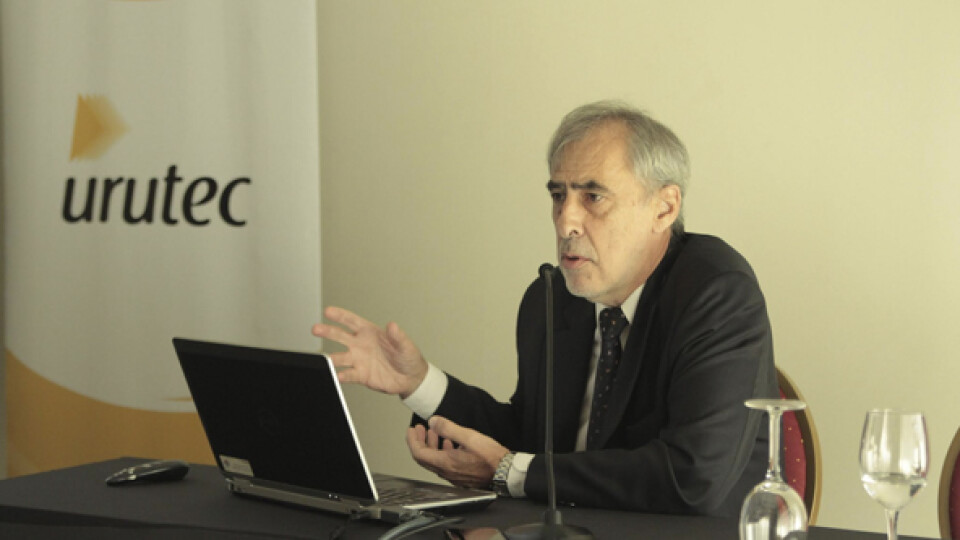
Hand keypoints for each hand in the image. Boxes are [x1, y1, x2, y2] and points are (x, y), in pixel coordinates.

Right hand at [311, 306, 426, 397]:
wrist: (411, 378)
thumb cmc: (408, 357)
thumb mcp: (406, 345)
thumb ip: (398, 336)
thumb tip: (392, 325)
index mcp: (370, 332)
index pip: (352, 321)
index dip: (340, 315)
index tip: (328, 311)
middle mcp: (360, 345)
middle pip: (340, 336)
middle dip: (327, 331)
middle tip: (316, 328)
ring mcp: (359, 360)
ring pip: (340, 357)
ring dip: (331, 358)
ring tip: (324, 359)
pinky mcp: (361, 375)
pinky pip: (348, 374)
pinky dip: (342, 375)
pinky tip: (337, 375)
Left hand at [406, 416, 508, 489]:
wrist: (505, 472)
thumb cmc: (490, 456)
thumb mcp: (469, 437)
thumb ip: (449, 428)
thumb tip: (433, 421)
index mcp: (445, 463)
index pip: (419, 453)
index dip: (412, 440)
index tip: (411, 430)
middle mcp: (446, 472)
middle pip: (425, 458)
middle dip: (420, 441)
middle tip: (420, 429)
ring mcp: (453, 476)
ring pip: (435, 461)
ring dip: (431, 445)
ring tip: (434, 432)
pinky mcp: (461, 476)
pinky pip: (444, 464)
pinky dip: (441, 451)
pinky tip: (449, 443)